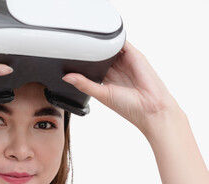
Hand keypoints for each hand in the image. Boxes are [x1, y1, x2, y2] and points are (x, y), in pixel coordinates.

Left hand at [62, 41, 179, 133]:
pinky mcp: (134, 55)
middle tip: (75, 46)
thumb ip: (84, 85)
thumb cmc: (129, 107)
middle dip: (88, 50)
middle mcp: (115, 70)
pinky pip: (122, 42)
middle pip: (98, 54)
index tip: (67, 57)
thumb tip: (67, 78)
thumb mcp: (101, 94)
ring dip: (100, 44)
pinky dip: (113, 39)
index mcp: (106, 79)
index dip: (81, 61)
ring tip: (86, 40)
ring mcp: (125, 62)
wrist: (152, 109)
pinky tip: (104, 38)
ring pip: (109, 47)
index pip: (90, 66)